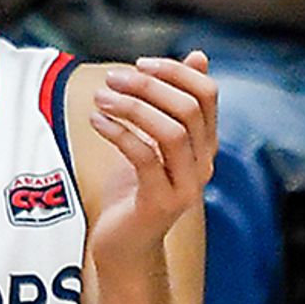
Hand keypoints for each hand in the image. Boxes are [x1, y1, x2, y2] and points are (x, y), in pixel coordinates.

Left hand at [87, 53, 218, 258]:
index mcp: (205, 145)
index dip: (176, 72)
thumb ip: (171, 104)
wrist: (126, 247)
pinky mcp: (160, 203)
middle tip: (112, 79)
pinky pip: (144, 159)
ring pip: (171, 132)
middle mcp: (203, 164)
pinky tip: (97, 122)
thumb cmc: (136, 190)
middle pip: (189, 109)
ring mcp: (186, 186)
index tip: (140, 64)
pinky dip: (119, 134)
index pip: (207, 94)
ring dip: (133, 108)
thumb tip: (198, 56)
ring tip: (101, 98)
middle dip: (148, 86)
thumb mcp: (154, 141)